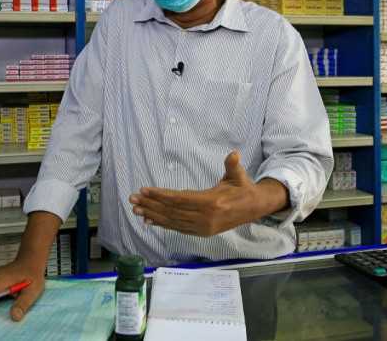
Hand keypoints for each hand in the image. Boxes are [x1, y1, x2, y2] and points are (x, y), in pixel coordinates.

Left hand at [129, 151, 287, 236]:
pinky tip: (149, 220)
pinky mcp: (201, 232)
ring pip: (172, 221)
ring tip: (136, 209)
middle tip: (132, 199)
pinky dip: (162, 224)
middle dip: (151, 204)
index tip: (144, 190)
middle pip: (172, 211)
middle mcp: (205, 218)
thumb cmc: (242, 188)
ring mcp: (203, 227)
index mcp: (212, 203)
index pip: (179, 199)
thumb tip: (234, 154)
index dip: (160, 195)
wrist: (253, 208)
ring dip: (153, 214)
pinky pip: (178, 228)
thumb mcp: (238, 175)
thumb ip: (233, 165)